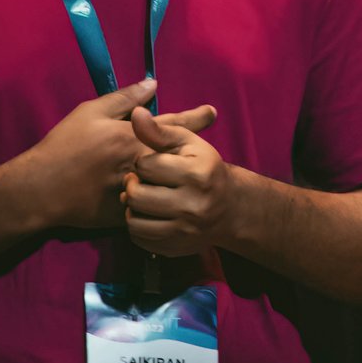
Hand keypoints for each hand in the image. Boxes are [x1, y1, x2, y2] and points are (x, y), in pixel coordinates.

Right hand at [12, 78, 205, 231]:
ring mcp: (134, 190)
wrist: (41, 190)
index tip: (213, 112)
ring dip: (178, 177)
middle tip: (211, 149)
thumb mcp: (90, 112)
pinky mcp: (124, 213)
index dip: (195, 117)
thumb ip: (124, 99)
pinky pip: (148, 207)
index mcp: (134, 136)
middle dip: (194, 149)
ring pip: (165, 182)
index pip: (173, 124)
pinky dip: (157, 201)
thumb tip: (152, 84)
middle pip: (175, 155)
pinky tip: (168, 201)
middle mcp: (140, 163)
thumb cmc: (64, 146)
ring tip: (194, 175)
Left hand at [123, 103, 232, 256]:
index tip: (153, 163)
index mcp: (196, 173)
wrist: (228, 207)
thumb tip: (136, 114)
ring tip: (142, 198)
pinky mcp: (174, 248)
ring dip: (133, 207)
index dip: (144, 162)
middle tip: (141, 182)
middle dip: (133, 185)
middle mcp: (192, 204)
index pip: (146, 165)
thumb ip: (160, 130)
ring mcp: (183, 230)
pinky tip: (147, 214)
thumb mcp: (188, 143)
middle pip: (136, 195)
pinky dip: (137, 225)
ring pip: (133, 220)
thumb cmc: (204, 167)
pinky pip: (139, 239)